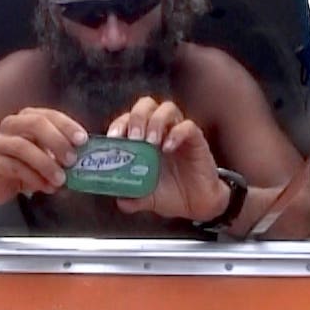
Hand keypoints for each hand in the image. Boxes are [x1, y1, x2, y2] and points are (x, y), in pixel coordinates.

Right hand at [0, 108, 87, 204]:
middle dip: (57, 141)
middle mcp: (12, 125)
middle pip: (36, 124)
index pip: (50, 115)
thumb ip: (63, 153)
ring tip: (60, 180)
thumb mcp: (47, 156)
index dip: (67, 126)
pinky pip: (14, 167)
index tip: (82, 141)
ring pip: (23, 146)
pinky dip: (34, 178)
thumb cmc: (26, 166)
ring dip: (46, 164)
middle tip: (72, 160)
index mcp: (29, 118)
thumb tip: (86, 158)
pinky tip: (45, 187)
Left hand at [107, 97, 229, 220]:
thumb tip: (120, 200)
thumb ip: (131, 198)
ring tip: (151, 143)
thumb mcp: (146, 198)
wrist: (196, 204)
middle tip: (134, 138)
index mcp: (143, 139)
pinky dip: (176, 134)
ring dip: (155, 122)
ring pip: (167, 109)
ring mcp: (178, 132)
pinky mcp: (196, 139)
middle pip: (146, 105)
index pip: (128, 119)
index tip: (113, 138)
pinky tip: (168, 148)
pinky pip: (188, 126)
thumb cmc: (170, 193)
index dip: (119, 124)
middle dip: (137, 118)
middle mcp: (160, 130)